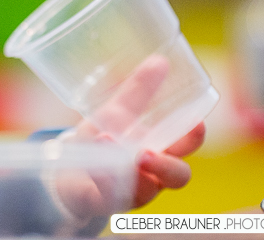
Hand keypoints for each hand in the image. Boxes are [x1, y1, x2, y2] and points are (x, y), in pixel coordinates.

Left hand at [54, 55, 205, 220]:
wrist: (67, 170)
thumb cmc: (101, 139)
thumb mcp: (116, 111)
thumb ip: (138, 90)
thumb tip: (160, 60)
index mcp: (161, 149)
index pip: (188, 145)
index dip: (195, 136)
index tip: (196, 123)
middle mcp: (152, 175)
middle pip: (177, 177)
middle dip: (168, 166)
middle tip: (146, 151)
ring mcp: (130, 192)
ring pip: (143, 192)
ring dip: (129, 171)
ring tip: (108, 145)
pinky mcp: (103, 202)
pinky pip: (107, 198)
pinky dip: (103, 181)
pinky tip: (95, 167)